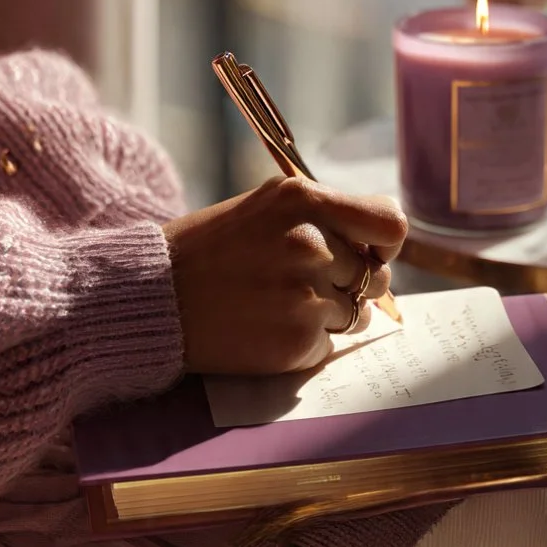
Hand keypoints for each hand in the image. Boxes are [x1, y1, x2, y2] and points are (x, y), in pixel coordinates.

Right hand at [162, 176, 406, 374]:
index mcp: (305, 201)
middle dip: (347, 284)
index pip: (391, 224)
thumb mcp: (267, 206)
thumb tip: (382, 248)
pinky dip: (305, 342)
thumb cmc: (212, 248)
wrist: (155, 295)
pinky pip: (329, 345)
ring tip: (279, 303)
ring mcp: (305, 295)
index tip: (367, 254)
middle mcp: (312, 245)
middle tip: (298, 283)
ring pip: (356, 315)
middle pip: (375, 277)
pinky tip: (267, 326)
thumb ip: (325, 215)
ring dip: (328, 315)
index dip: (384, 245)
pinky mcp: (296, 341)